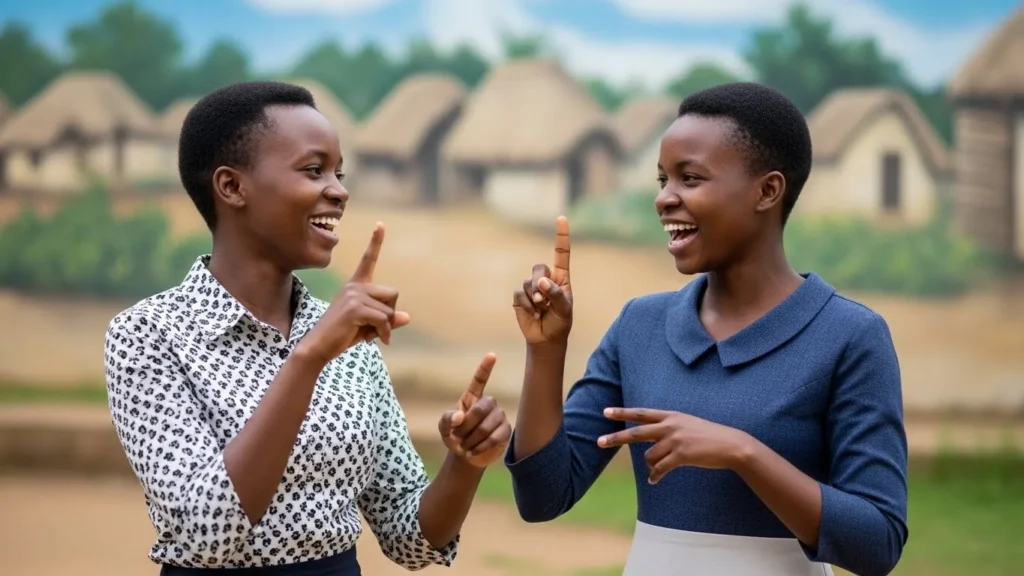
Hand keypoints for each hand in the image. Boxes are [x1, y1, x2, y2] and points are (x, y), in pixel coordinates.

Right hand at [300, 222, 410, 363]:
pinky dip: (385, 333)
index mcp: (356, 285)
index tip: (380, 224)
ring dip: (386, 327)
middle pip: (393, 293)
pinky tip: (377, 340)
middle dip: (390, 313)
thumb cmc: (342, 336)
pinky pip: (384, 320)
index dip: (376, 241)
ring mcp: (354, 295)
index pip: (368, 259)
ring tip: (369, 334)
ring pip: (390, 310)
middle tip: (375, 327)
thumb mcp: (369, 326)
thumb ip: (387, 320)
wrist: (318, 346)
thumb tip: (408, 317)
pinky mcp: (356, 307)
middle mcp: (355, 286)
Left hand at [438, 353, 511, 467]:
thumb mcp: (444, 429)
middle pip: (482, 407)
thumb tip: (460, 416)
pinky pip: (495, 437)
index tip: (492, 355)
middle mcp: (488, 403)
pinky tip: (474, 451)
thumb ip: (446, 420)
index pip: (480, 380)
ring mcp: (499, 416)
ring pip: (487, 425)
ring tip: (465, 447)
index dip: (485, 368)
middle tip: (458, 438)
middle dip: (467, 425)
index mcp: (471, 398)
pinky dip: (481, 447)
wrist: (466, 456)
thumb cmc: (455, 437)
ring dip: (472, 439)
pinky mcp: (506, 430)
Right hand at [513, 216, 572, 344]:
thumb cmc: (560, 322)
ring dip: (534, 297)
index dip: (561, 236)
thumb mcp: (564, 309)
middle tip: (543, 299)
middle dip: (539, 282)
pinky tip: (533, 313)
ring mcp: (531, 287)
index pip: (561, 253)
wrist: (547, 338)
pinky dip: (526, 304)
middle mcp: (546, 279)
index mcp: (561, 278)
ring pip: (527, 282)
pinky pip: (519, 293)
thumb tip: (542, 282)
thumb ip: (555, 294)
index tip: (561, 218)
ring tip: (541, 309)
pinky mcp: (520, 297)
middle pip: (538, 267)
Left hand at [597, 408, 753, 483]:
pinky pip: (660, 469)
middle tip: (599, 442)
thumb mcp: (687, 424)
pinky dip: (655, 476)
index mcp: (671, 416)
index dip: (622, 412)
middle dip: (616, 438)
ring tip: (658, 468)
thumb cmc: (709, 436)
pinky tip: (654, 480)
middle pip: (636, 432)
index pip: (641, 413)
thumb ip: (669, 428)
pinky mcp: (681, 455)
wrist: (730, 445)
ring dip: (651, 465)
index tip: (606, 411)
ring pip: (649, 456)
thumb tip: (652, 442)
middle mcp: (670, 426)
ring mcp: (675, 440)